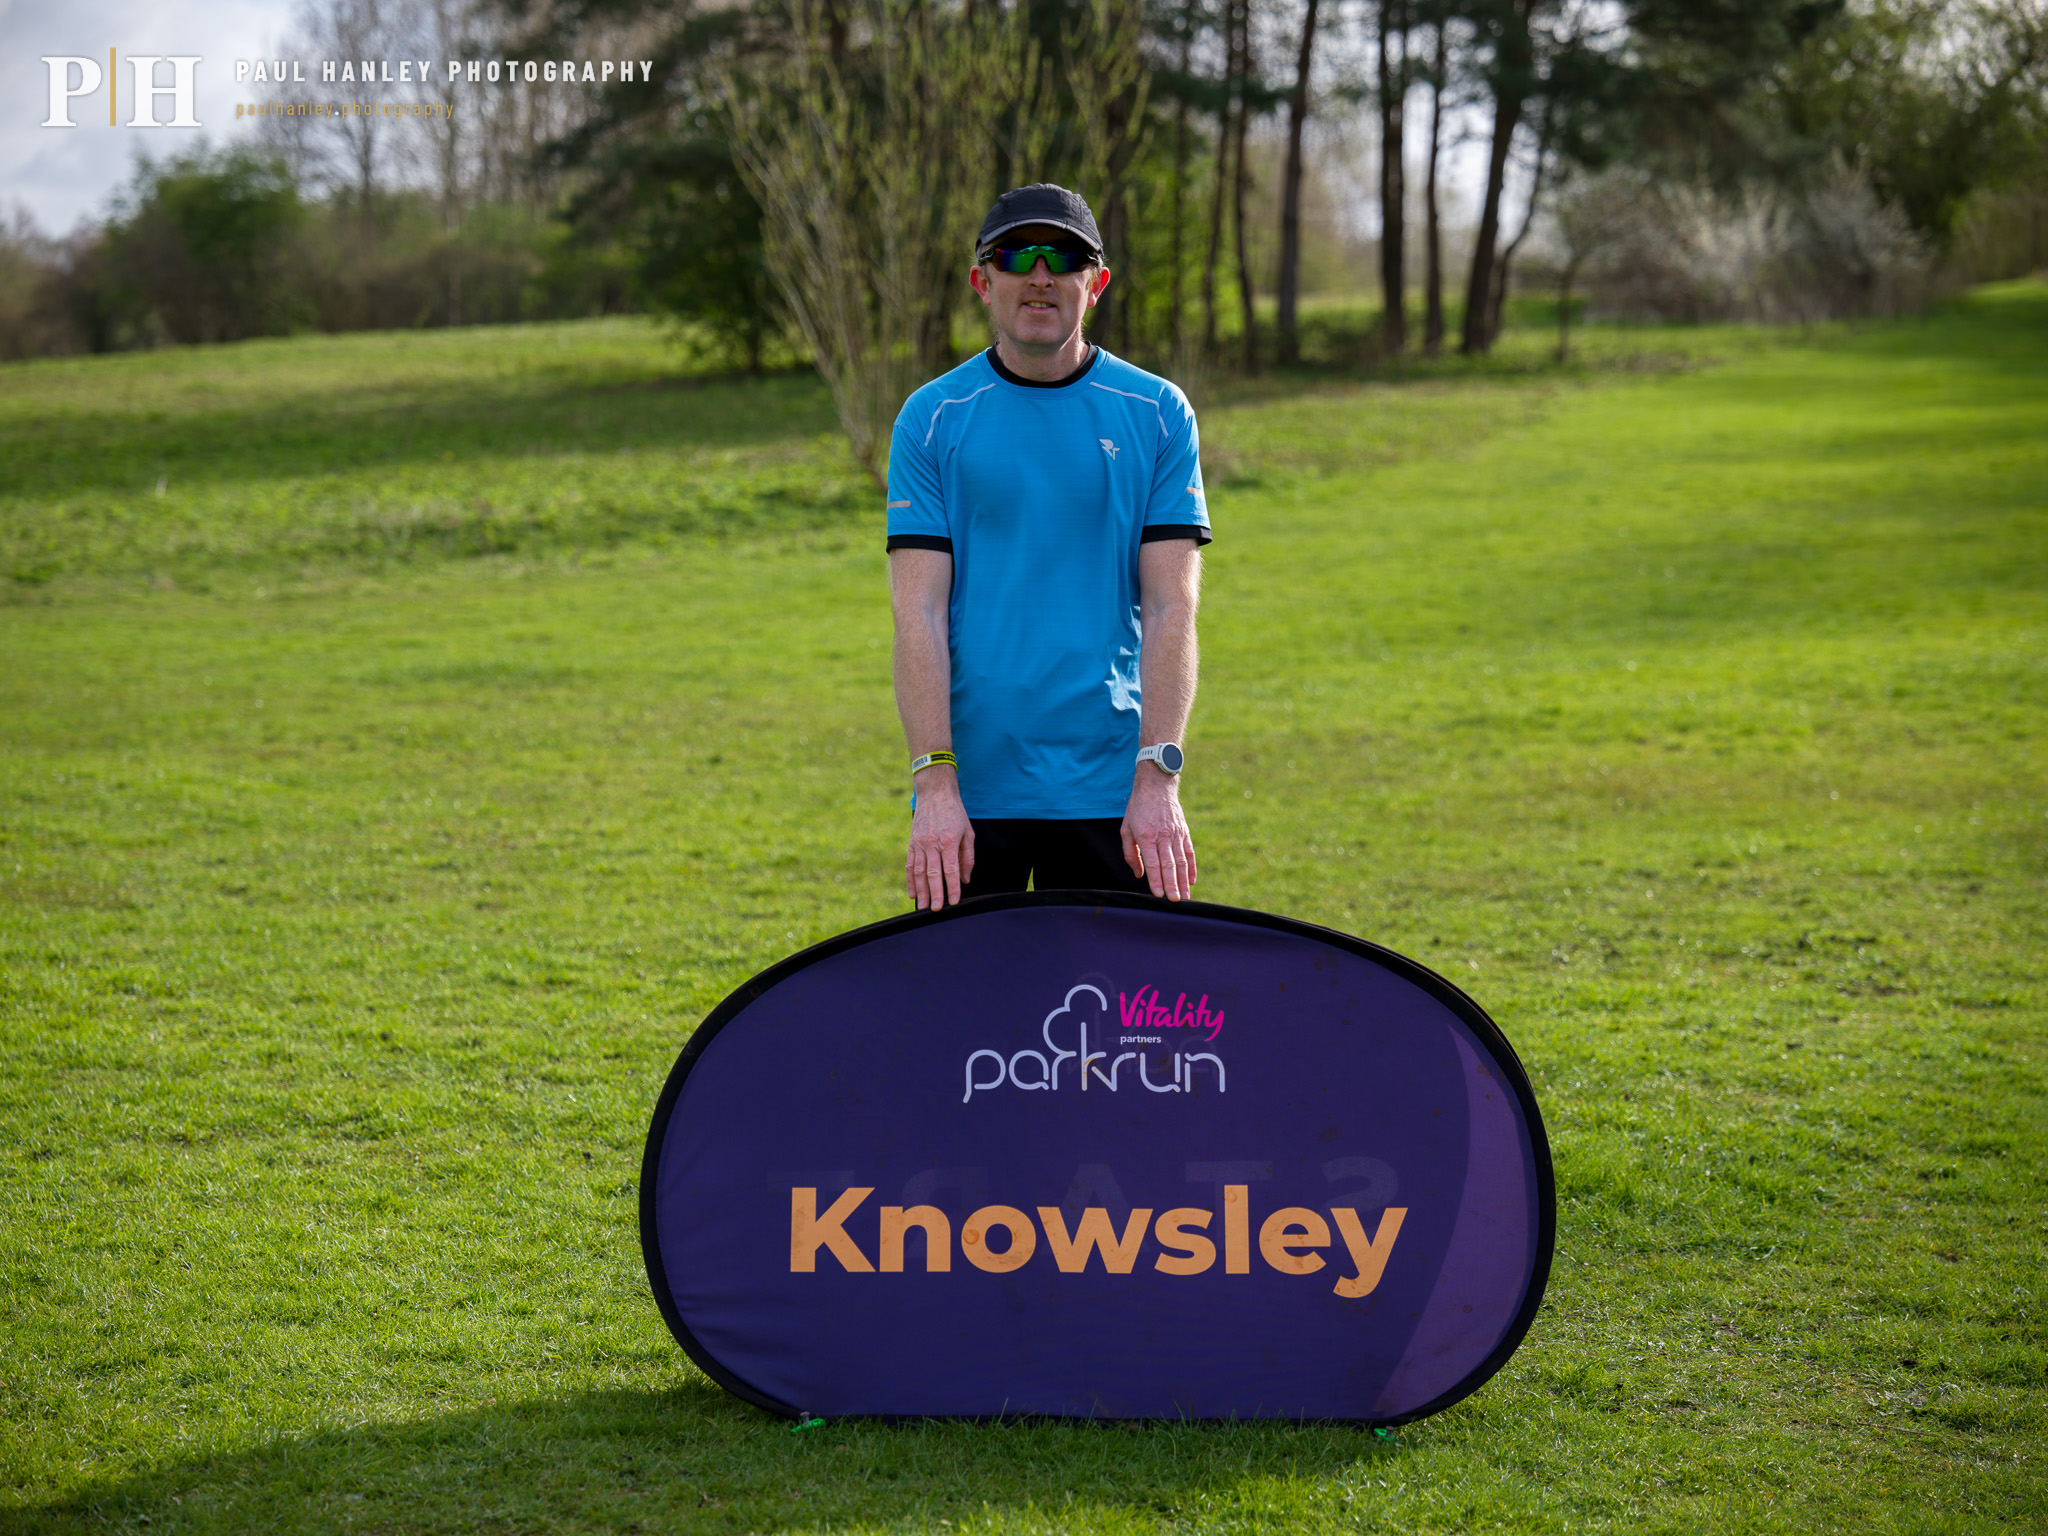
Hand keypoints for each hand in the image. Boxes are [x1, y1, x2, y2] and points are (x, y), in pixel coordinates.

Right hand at [906, 769, 973, 909]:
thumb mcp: (968, 833)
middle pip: (933, 874)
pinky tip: (912, 893)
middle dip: (934, 894)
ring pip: (919, 872)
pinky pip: (910, 865)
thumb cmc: (955, 814)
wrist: (935, 794)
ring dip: (920, 892)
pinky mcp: (911, 843)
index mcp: (948, 841)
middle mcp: (932, 844)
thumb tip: (965, 879)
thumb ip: (967, 857)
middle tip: (936, 910)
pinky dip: (910, 881)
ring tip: (922, 907)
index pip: (951, 870)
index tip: (954, 902)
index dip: (952, 888)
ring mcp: (919, 844)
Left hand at [1121, 765, 1196, 901]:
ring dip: (1183, 880)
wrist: (1156, 786)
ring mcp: (1176, 834)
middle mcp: (1163, 836)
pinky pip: (1189, 852)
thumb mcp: (1126, 829)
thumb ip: (1130, 854)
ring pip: (1181, 861)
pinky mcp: (1184, 831)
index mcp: (1146, 836)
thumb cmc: (1138, 809)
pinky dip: (1192, 867)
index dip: (1156, 880)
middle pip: (1169, 864)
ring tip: (1185, 896)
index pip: (1153, 863)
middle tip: (1175, 901)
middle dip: (1172, 884)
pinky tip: (1192, 881)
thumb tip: (1138, 875)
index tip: (1158, 894)